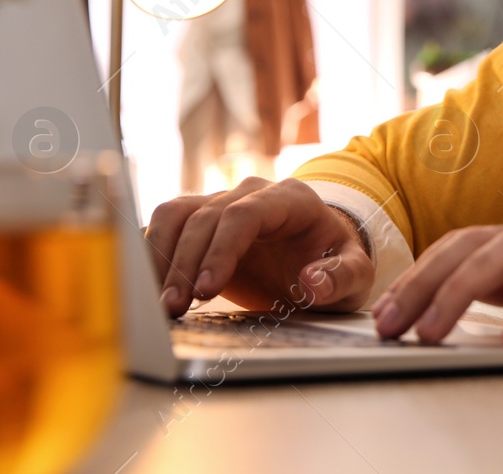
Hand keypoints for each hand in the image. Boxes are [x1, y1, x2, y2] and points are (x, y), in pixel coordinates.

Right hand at [143, 177, 373, 316]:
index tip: (207, 290)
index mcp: (291, 199)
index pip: (245, 214)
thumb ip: (342, 277)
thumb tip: (313, 282)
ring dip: (160, 257)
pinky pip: (165, 226)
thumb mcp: (356, 274)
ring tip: (159, 304)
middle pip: (204, 217)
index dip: (221, 250)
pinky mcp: (199, 221)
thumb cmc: (336, 262)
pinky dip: (151, 254)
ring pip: (175, 214)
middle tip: (174, 309)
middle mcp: (251, 193)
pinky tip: (146, 288)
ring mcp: (221, 203)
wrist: (321, 255)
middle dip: (185, 264)